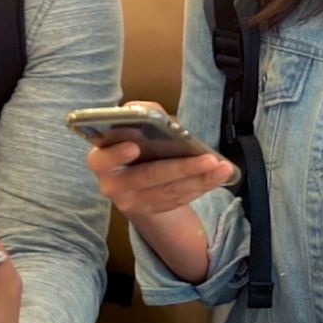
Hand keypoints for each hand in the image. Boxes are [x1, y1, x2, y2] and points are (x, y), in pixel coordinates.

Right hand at [85, 100, 234, 220]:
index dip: (116, 154)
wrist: (135, 178)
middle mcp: (112, 185)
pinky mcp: (152, 211)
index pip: (101, 160)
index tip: (134, 146)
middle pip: (147, 177)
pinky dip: (200, 187)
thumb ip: (137, 114)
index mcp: (101, 160)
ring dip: (199, 179)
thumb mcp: (131, 126)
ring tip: (222, 167)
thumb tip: (146, 111)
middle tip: (208, 159)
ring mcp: (132, 202)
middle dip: (180, 167)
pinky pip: (179, 199)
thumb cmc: (134, 144)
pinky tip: (217, 176)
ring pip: (169, 191)